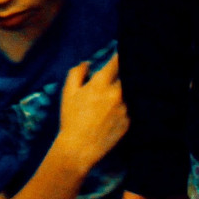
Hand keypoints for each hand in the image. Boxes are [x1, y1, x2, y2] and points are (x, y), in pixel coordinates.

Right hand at [56, 54, 127, 170]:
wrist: (79, 149)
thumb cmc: (71, 119)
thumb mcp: (68, 93)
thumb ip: (77, 73)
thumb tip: (88, 63)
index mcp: (101, 83)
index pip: (117, 61)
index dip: (120, 54)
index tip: (124, 49)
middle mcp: (117, 94)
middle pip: (126, 76)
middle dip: (122, 74)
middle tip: (120, 74)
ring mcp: (125, 108)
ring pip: (129, 93)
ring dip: (124, 91)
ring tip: (115, 97)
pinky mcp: (129, 122)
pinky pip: (130, 108)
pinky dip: (125, 107)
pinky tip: (116, 112)